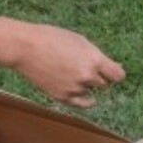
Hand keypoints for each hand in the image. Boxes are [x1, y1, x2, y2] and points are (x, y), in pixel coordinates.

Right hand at [8, 22, 125, 107]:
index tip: (113, 71)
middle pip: (104, 84)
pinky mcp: (62, 97)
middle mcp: (87, 77)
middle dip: (99, 77)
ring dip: (87, 86)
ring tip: (71, 72)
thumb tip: (114, 68)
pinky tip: (84, 95)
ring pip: (90, 92)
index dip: (116, 73)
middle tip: (86, 68)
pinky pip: (81, 104)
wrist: (24, 47)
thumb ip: (97, 56)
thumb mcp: (80, 41)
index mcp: (94, 60)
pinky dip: (84, 100)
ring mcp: (74, 89)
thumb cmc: (51, 38)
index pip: (118, 76)